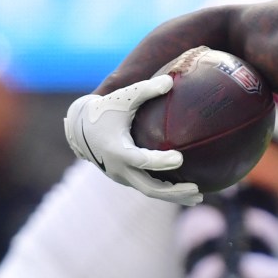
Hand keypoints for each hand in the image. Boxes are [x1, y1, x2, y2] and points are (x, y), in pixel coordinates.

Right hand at [63, 75, 201, 204]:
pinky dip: (165, 192)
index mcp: (117, 149)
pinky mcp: (125, 178)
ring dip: (173, 196)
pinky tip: (185, 191)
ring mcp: (121, 176)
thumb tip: (171, 80)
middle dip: (173, 192)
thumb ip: (146, 89)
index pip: (141, 160)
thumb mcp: (123, 97)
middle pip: (149, 187)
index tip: (181, 158)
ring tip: (198, 197)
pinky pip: (147, 187)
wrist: (79, 127)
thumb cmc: (105, 108)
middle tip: (197, 190)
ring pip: (149, 191)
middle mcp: (118, 168)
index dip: (160, 161)